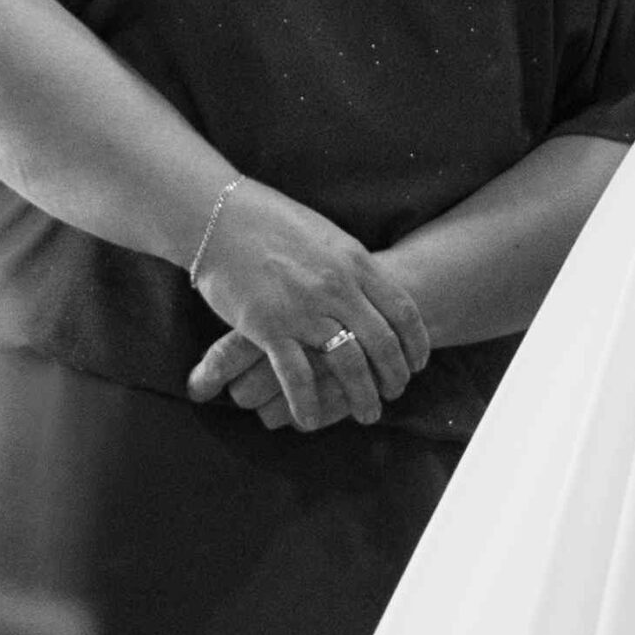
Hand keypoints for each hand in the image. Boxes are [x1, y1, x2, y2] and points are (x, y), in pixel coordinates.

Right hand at [185, 180, 428, 427]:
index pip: (403, 312)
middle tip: (394, 393)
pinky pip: (297, 376)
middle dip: (394, 376)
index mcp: (355, 262)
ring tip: (367, 414)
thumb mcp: (325, 235)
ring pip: (349, 365)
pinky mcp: (268, 327)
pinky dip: (308, 404)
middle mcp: (337, 288)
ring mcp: (304, 309)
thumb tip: (369, 287)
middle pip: (383, 344)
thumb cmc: (268, 220)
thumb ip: (350, 264)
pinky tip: (311, 418)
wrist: (217, 215)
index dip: (416, 345)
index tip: (416, 363)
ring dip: (363, 396)